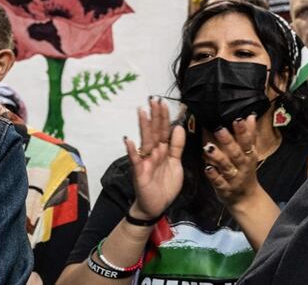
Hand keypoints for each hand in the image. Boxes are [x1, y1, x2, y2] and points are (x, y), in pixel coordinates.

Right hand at [124, 97, 184, 220]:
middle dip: (155, 116)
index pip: (164, 130)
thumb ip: (177, 146)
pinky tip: (129, 140)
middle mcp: (153, 153)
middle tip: (154, 100)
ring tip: (142, 112)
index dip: (164, 117)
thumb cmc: (164, 185)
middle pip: (155, 132)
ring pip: (145, 141)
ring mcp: (145, 161)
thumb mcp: (176, 163)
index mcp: (163, 150)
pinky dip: (131, 150)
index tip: (164, 102)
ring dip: (144, 126)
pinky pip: (135, 160)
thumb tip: (178, 127)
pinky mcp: (140, 173)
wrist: (156, 206)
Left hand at [202, 114, 263, 205]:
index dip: (243, 131)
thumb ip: (250, 135)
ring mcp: (234, 178)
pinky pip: (219, 182)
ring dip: (218, 157)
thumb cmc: (246, 170)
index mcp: (249, 156)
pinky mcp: (225, 189)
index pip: (247, 142)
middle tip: (219, 129)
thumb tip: (251, 116)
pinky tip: (207, 168)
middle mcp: (243, 166)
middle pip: (236, 153)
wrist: (246, 198)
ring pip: (226, 167)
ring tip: (208, 147)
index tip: (238, 119)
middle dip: (228, 141)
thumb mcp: (251, 153)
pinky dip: (213, 176)